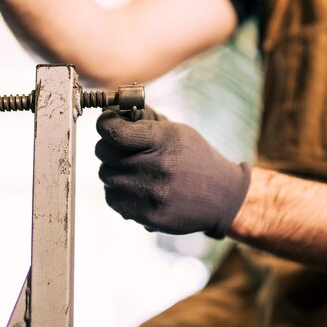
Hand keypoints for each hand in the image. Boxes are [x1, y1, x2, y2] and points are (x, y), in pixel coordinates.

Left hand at [95, 108, 250, 238]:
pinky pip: (112, 199)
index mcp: (163, 141)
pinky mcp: (147, 215)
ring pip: (106, 176)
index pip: (114, 131)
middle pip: (104, 153)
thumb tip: (111, 110)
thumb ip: (145, 119)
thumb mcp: (177, 131)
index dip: (104, 124)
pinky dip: (117, 191)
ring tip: (130, 169)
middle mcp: (156, 167)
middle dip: (108, 146)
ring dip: (112, 170)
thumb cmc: (196, 158)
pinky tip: (133, 187)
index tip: (106, 123)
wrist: (222, 197)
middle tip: (119, 147)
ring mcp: (151, 194)